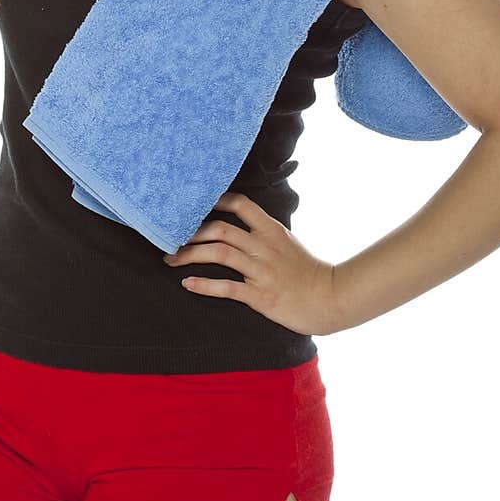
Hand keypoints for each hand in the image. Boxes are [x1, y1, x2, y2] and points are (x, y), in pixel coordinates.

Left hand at [162, 191, 342, 335]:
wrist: (328, 298)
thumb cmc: (306, 271)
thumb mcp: (287, 242)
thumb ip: (264, 232)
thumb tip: (239, 224)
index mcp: (271, 230)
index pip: (241, 205)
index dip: (216, 202)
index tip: (194, 206)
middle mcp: (264, 246)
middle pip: (221, 229)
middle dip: (191, 233)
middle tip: (171, 239)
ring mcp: (262, 270)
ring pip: (219, 254)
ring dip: (190, 255)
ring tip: (171, 260)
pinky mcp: (260, 295)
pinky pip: (227, 287)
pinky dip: (204, 285)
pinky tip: (187, 284)